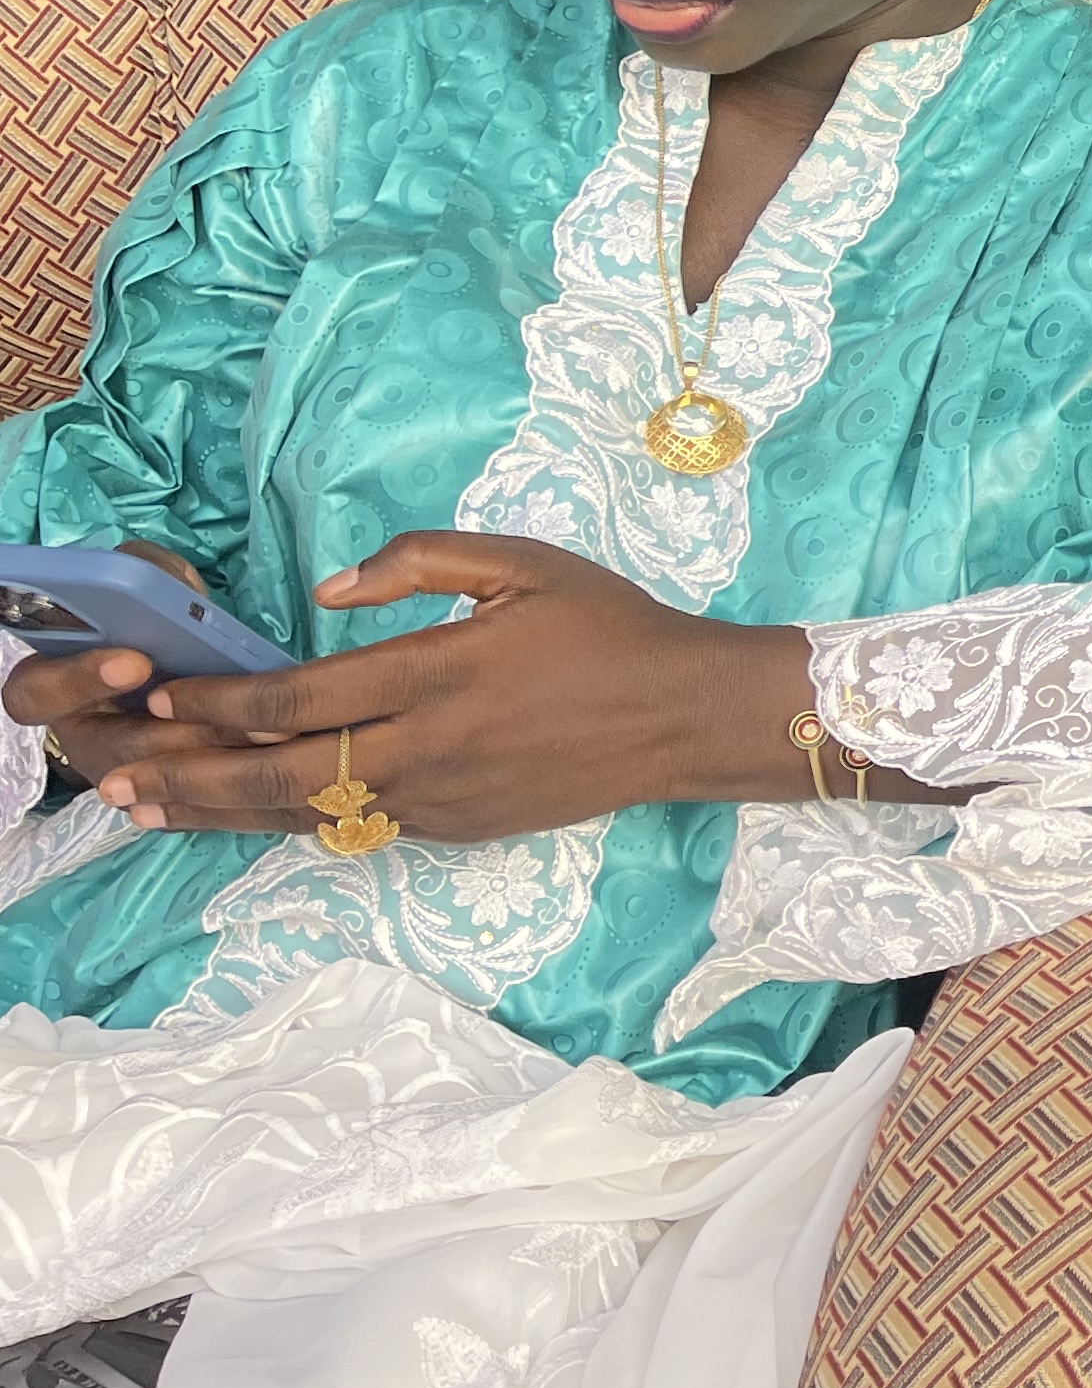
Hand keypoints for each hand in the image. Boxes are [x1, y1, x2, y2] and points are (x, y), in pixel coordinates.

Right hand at [3, 545, 258, 801]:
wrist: (182, 661)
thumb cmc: (154, 620)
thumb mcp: (145, 590)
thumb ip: (147, 580)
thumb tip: (167, 584)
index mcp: (55, 683)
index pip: (35, 693)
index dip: (78, 680)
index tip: (136, 662)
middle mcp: (83, 733)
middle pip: (111, 750)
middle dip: (171, 736)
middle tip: (225, 717)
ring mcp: (119, 770)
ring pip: (155, 783)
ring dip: (212, 764)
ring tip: (268, 737)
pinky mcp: (161, 792)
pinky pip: (188, 802)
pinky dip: (229, 791)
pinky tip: (274, 769)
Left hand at [95, 533, 817, 843]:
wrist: (680, 714)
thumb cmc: (605, 626)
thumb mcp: (522, 563)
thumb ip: (420, 561)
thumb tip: (329, 586)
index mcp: (436, 672)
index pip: (299, 695)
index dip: (219, 700)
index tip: (161, 695)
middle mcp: (426, 745)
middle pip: (280, 774)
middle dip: (188, 774)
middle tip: (115, 772)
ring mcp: (438, 796)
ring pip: (306, 813)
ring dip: (220, 812)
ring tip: (149, 807)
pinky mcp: (456, 827)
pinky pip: (357, 826)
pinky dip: (291, 821)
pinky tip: (248, 815)